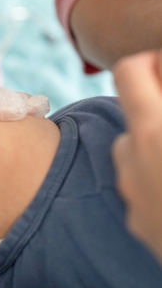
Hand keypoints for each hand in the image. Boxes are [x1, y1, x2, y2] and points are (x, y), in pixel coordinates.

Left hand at [112, 50, 161, 261]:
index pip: (129, 73)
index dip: (153, 62)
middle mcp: (134, 162)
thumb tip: (161, 68)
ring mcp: (133, 195)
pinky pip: (142, 187)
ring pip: (134, 151)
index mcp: (157, 134)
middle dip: (161, 107)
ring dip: (158, 142)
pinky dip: (160, 177)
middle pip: (133, 114)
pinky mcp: (138, 224)